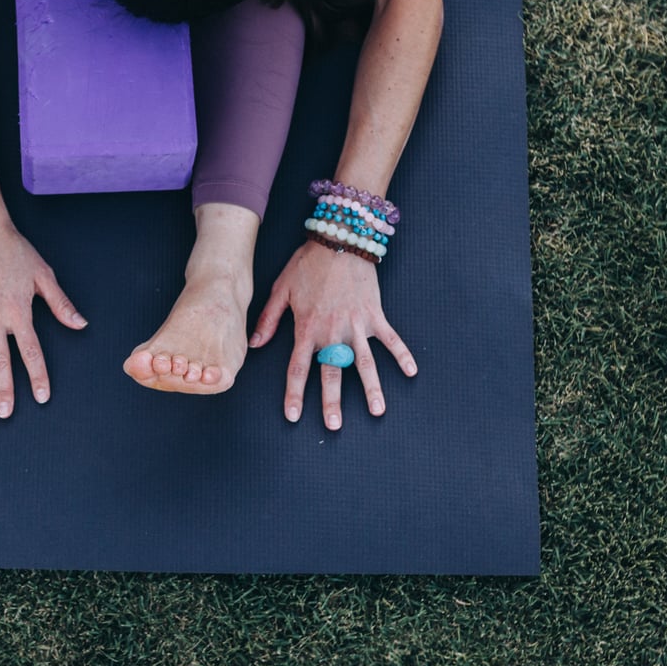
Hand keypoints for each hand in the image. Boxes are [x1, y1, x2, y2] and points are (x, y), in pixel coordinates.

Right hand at [0, 220, 86, 416]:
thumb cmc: (16, 251)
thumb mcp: (44, 276)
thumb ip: (60, 304)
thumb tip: (80, 324)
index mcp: (19, 312)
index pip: (31, 352)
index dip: (37, 376)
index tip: (41, 397)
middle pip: (0, 361)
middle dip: (4, 390)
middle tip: (5, 413)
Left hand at [247, 239, 416, 428]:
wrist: (338, 239)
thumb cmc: (307, 264)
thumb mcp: (281, 289)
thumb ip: (268, 320)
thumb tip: (254, 344)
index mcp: (306, 328)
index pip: (297, 368)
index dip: (294, 394)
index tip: (294, 416)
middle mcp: (332, 332)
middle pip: (331, 373)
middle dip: (332, 401)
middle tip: (334, 425)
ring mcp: (356, 325)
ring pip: (364, 362)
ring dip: (372, 387)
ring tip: (378, 410)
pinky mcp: (375, 314)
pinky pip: (391, 338)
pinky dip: (402, 354)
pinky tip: (411, 372)